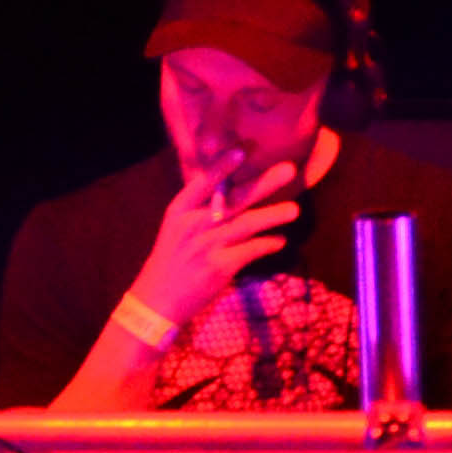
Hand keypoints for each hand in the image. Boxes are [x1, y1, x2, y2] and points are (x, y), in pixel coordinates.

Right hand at [121, 153, 309, 347]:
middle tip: (289, 170)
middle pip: (233, 200)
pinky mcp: (220, 268)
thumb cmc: (171, 260)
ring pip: (247, 224)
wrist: (157, 300)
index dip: (222, 167)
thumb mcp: (176, 228)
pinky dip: (268, 244)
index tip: (241, 152)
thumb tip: (230, 189)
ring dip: (273, 215)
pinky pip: (251, 250)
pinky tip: (279, 240)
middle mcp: (193, 225)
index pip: (202, 183)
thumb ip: (199, 209)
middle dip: (263, 184)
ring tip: (294, 210)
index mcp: (179, 211)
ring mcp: (207, 246)